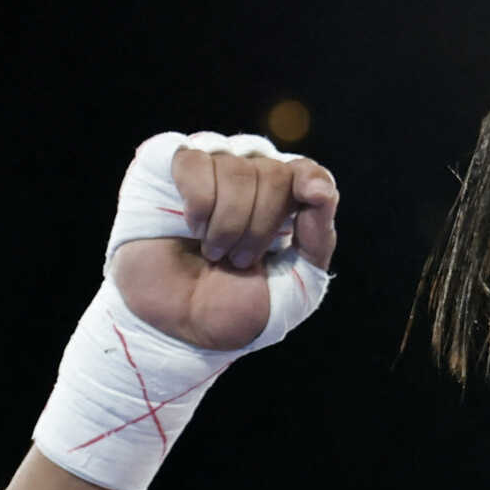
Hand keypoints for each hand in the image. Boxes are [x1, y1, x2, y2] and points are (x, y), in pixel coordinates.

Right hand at [113, 148, 340, 350]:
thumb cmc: (233, 308)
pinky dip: (199, 201)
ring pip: (235, 166)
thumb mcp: (294, 287)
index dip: (311, 178)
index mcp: (281, 202)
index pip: (304, 171)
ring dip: (228, 221)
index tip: (313, 195)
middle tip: (239, 261)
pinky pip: (194, 160)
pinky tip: (193, 227)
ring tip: (213, 252)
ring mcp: (207, 168)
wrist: (178, 328)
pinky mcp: (164, 166)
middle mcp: (246, 175)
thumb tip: (325, 189)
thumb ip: (317, 240)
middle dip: (260, 225)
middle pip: (273, 172)